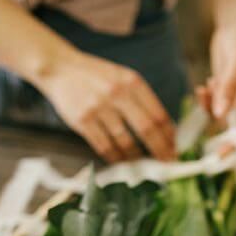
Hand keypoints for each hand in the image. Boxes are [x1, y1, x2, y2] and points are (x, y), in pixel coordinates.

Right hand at [36, 49, 175, 162]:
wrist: (60, 68)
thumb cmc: (96, 76)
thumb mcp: (122, 78)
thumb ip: (140, 99)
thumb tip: (163, 129)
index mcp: (132, 82)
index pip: (158, 114)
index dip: (169, 136)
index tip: (176, 149)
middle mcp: (116, 93)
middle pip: (146, 129)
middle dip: (160, 150)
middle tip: (167, 164)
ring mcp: (98, 108)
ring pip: (125, 142)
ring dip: (137, 159)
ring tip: (144, 168)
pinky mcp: (82, 121)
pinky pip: (104, 147)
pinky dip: (115, 158)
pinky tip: (122, 163)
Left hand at [196, 19, 235, 151]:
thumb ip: (229, 86)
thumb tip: (220, 114)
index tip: (222, 155)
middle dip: (231, 145)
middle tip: (211, 155)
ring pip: (229, 124)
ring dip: (214, 115)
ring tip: (207, 90)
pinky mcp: (232, 97)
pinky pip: (218, 111)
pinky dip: (209, 104)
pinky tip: (205, 87)